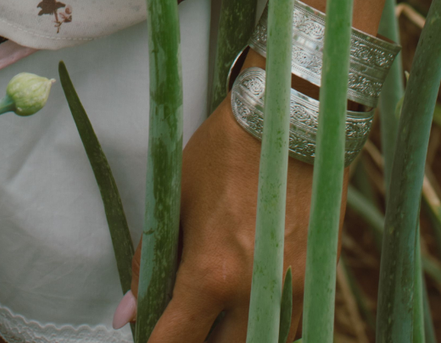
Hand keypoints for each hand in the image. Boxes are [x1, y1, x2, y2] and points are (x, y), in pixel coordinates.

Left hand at [123, 81, 333, 342]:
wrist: (292, 120)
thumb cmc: (227, 151)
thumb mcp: (175, 197)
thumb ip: (151, 263)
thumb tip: (127, 313)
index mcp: (212, 273)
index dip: (152, 342)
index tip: (145, 331)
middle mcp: (253, 294)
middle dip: (192, 340)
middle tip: (177, 316)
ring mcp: (289, 293)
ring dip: (227, 334)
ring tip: (208, 307)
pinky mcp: (313, 284)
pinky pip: (283, 330)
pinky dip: (258, 324)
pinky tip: (240, 299)